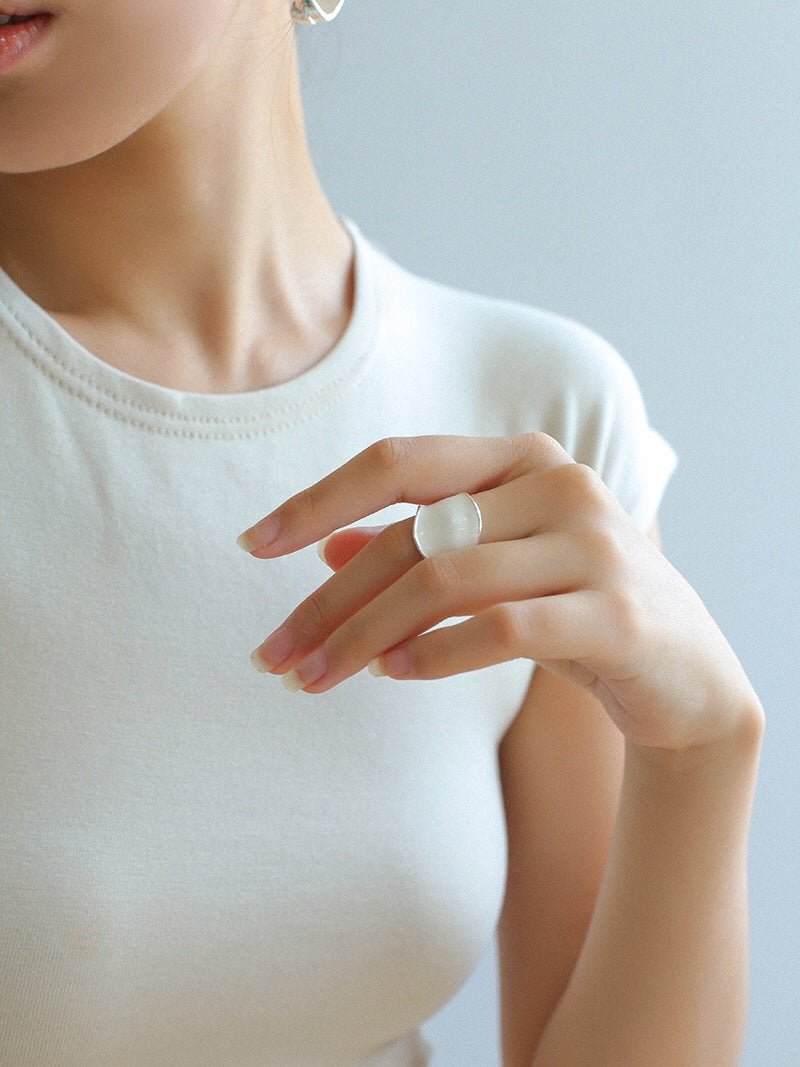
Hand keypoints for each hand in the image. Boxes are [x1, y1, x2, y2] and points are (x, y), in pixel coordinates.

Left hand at [238, 433, 762, 751]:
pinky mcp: (616, 613)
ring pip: (445, 580)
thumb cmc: (574, 610)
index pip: (399, 461)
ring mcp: (595, 544)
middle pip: (411, 535)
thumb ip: (422, 546)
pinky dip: (435, 653)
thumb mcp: (496, 569)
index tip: (254, 544)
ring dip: (364, 637)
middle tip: (274, 656)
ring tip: (316, 678)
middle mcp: (560, 484)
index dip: (319, 499)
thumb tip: (328, 547)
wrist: (688, 674)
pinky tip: (392, 675)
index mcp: (522, 459)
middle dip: (327, 602)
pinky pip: (502, 629)